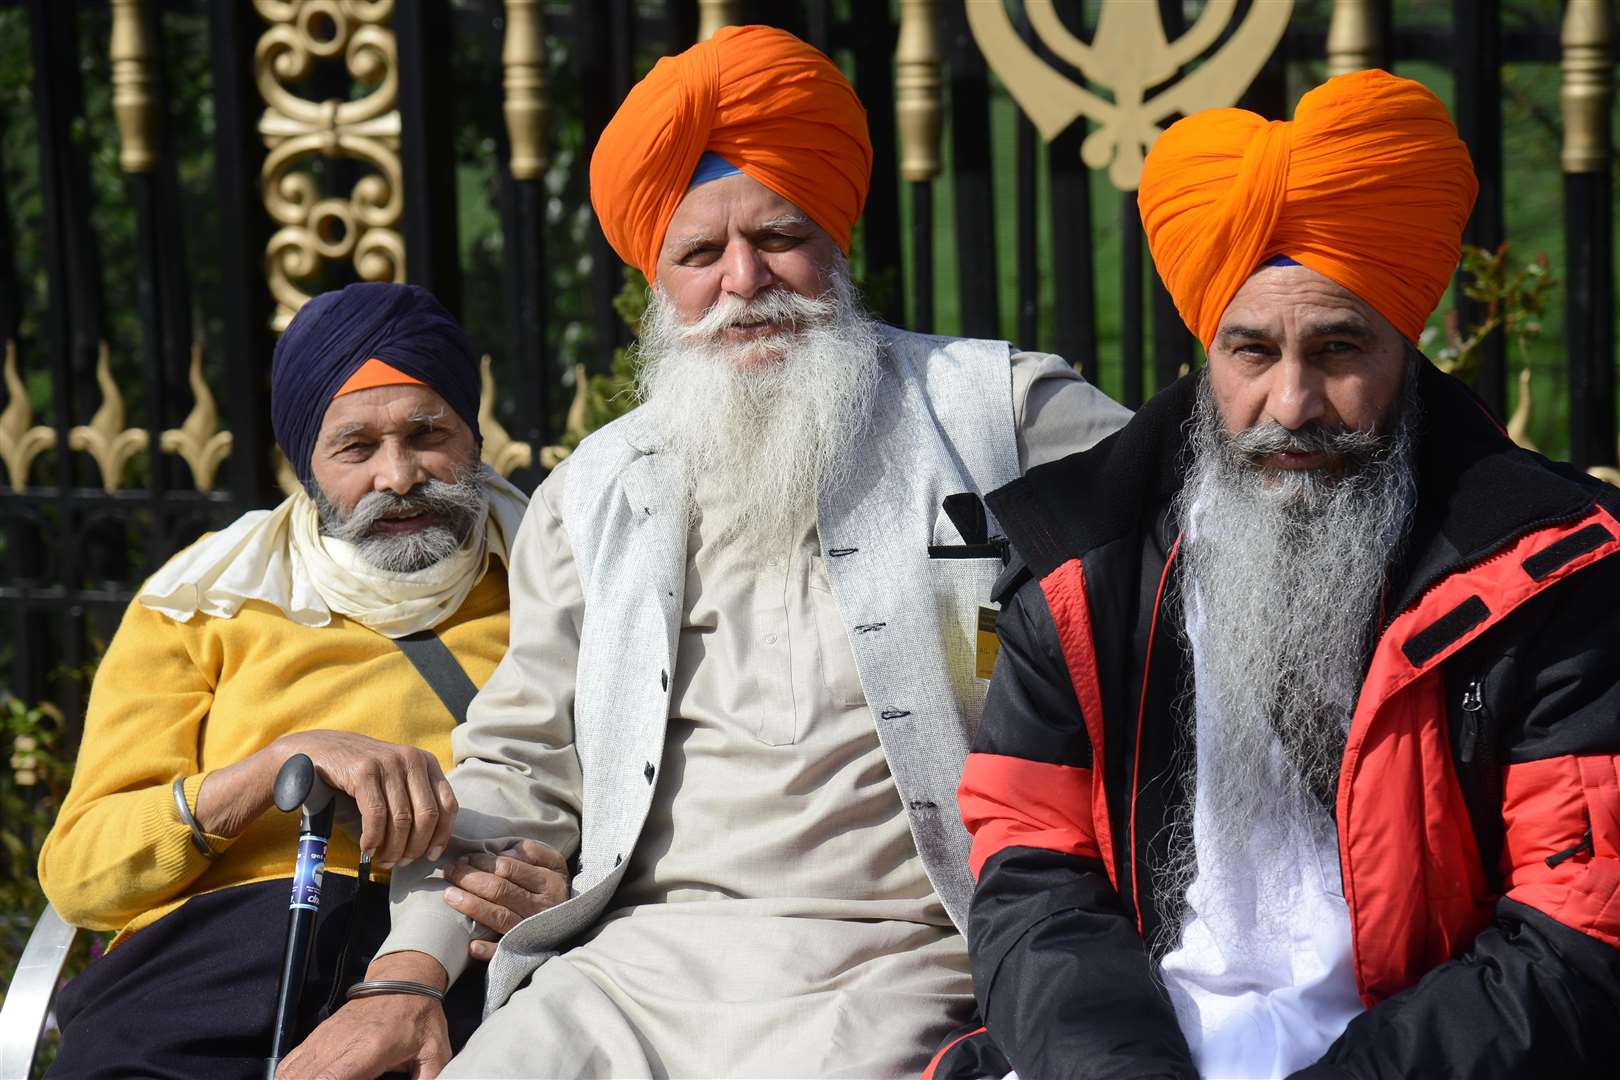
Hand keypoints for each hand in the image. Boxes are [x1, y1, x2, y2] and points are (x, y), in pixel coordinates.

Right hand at [195, 730, 457, 868]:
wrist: (315, 752)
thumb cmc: (360, 774)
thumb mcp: (395, 780)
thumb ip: (415, 800)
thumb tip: (433, 844)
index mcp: (425, 762)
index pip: (447, 804)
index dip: (442, 835)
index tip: (431, 856)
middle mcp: (411, 759)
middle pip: (427, 816)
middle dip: (415, 847)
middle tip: (400, 863)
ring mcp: (388, 763)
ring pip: (402, 820)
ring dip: (393, 848)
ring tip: (383, 860)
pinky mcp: (364, 771)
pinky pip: (377, 816)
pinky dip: (374, 838)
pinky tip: (367, 849)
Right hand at [276, 952, 450, 1079]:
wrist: (404, 980)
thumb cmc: (420, 1018)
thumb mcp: (434, 1053)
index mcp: (371, 1049)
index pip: (331, 1078)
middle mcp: (341, 1042)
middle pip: (305, 1078)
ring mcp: (325, 1037)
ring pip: (291, 1072)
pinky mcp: (316, 1034)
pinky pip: (289, 1064)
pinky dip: (289, 1078)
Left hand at [444, 840, 568, 957]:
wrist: (574, 924)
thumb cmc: (553, 889)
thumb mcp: (554, 864)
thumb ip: (533, 852)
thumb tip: (505, 851)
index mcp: (549, 882)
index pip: (509, 868)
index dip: (483, 861)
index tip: (465, 857)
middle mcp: (542, 906)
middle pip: (500, 889)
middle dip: (470, 878)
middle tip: (449, 871)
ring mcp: (532, 929)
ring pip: (498, 916)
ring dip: (470, 905)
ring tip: (448, 895)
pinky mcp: (526, 951)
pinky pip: (505, 950)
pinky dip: (489, 950)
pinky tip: (471, 946)